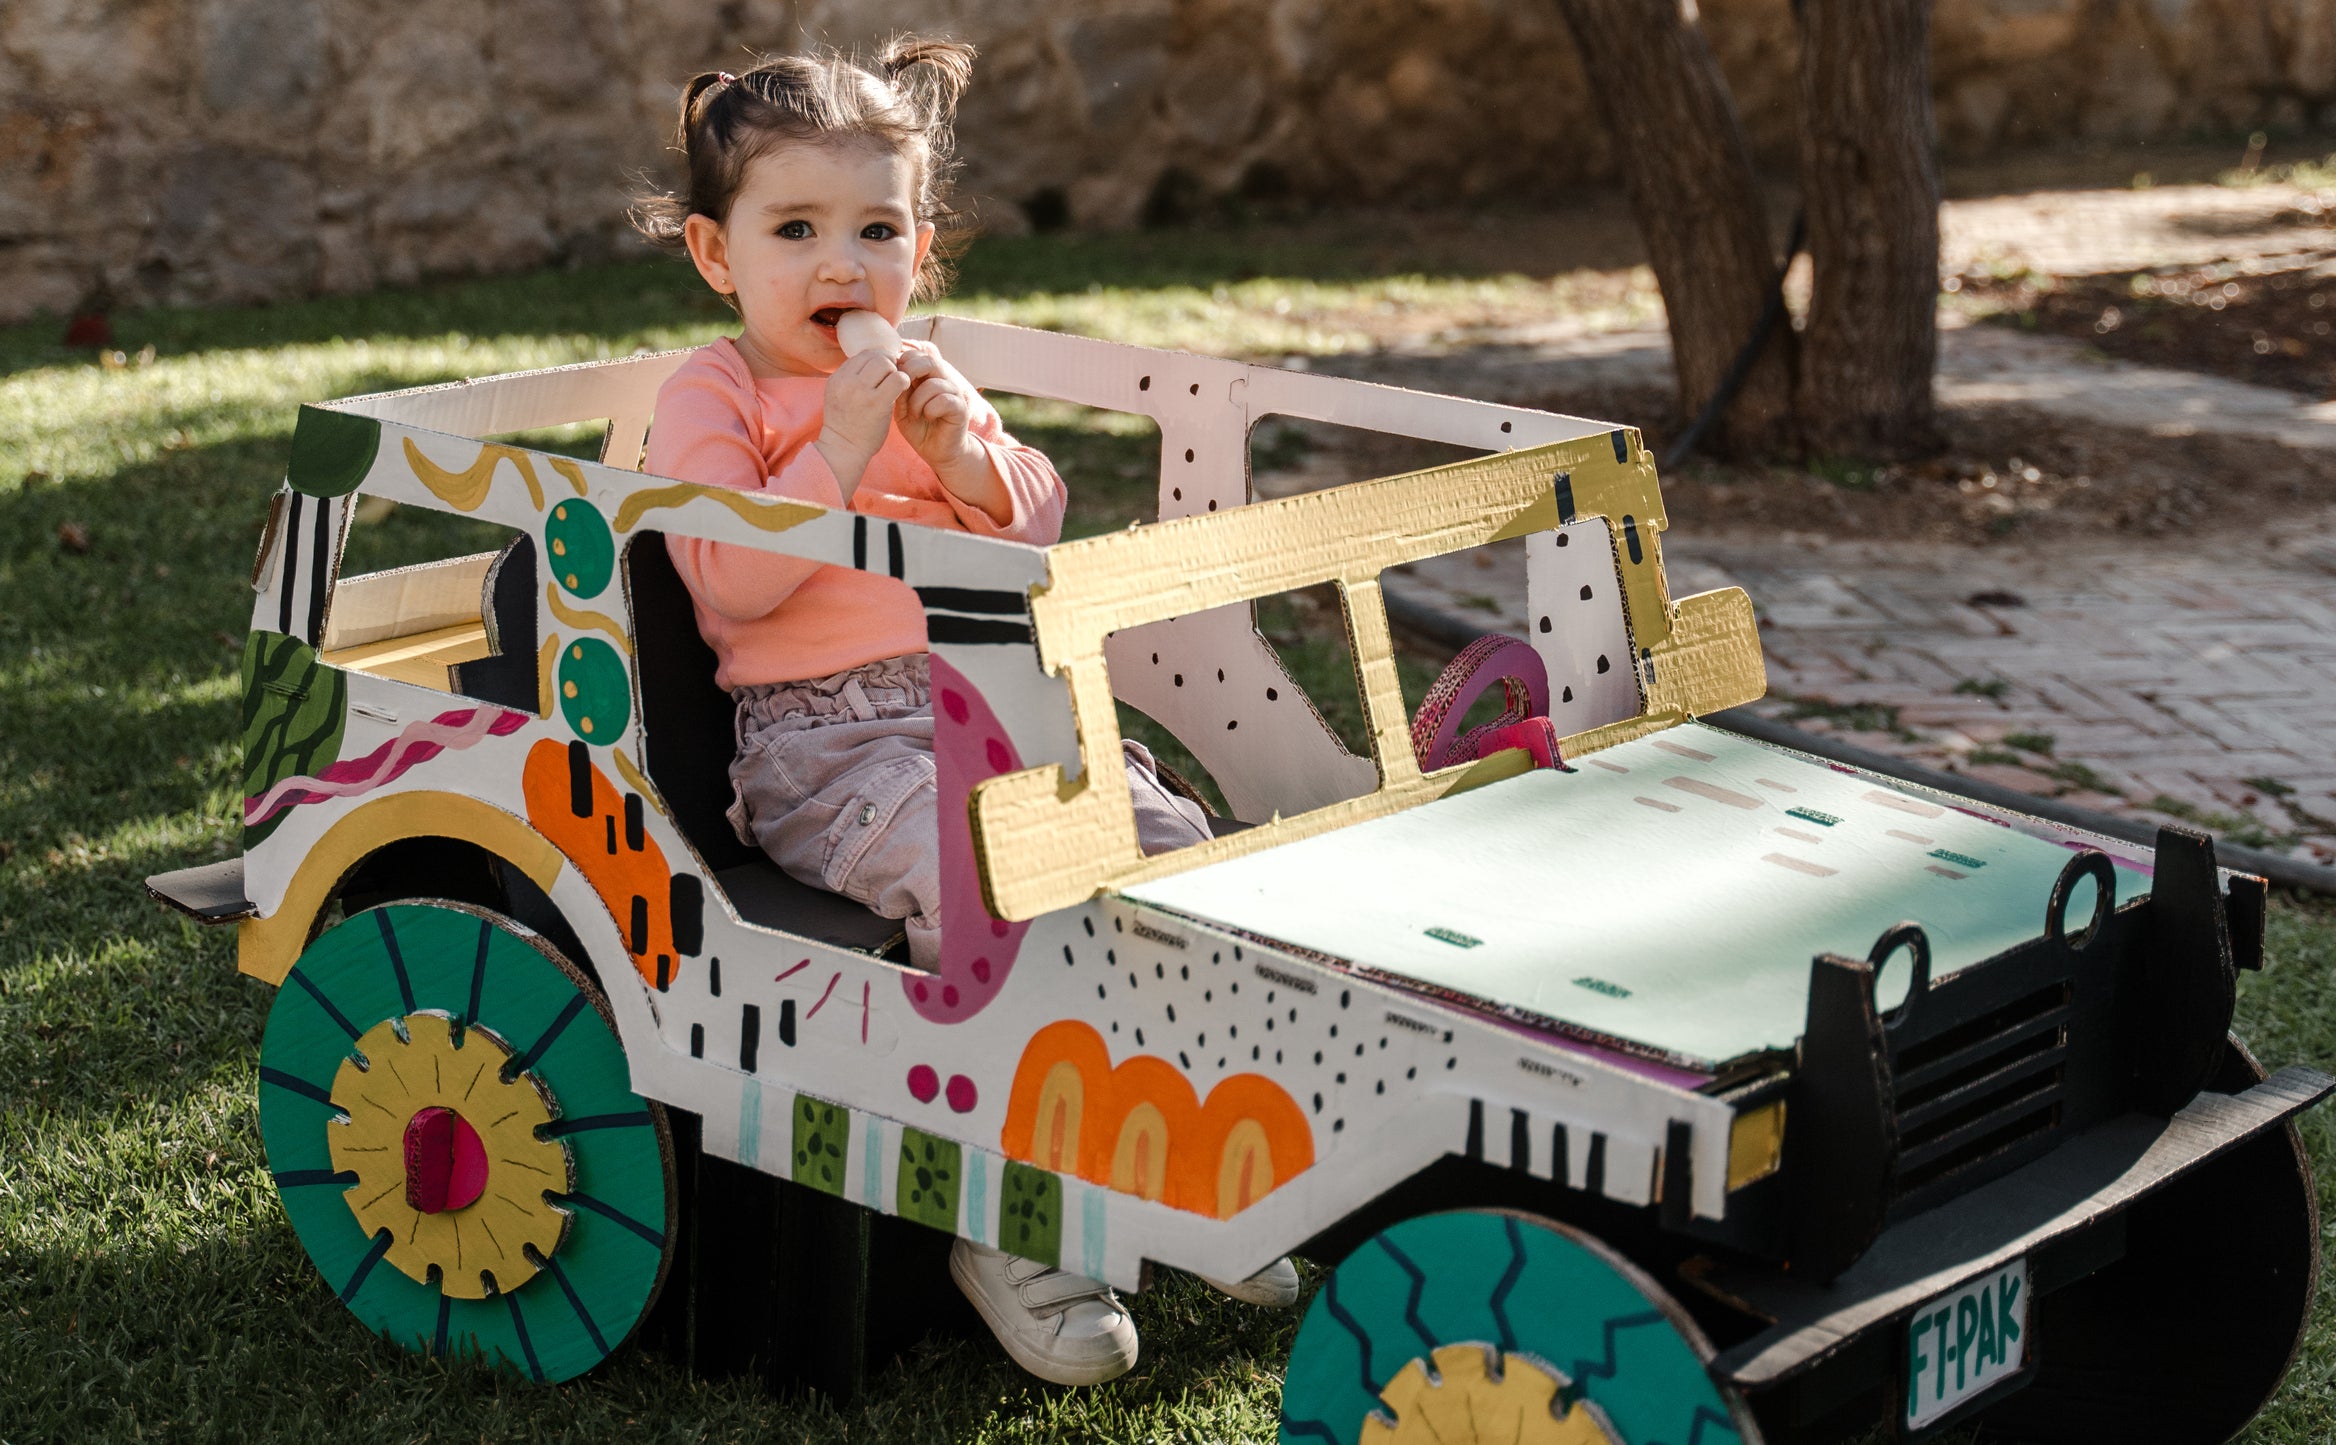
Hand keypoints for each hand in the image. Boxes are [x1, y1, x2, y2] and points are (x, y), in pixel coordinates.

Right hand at [815, 350, 909, 499]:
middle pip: (875, 355)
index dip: (879, 359)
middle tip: (894, 377)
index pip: (863, 354)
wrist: (844, 449)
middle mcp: (847, 381)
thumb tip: (876, 361)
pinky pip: (898, 379)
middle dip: (889, 363)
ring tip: (897, 386)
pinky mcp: (877, 403)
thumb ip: (852, 379)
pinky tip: (902, 391)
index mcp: (837, 378)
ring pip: (887, 363)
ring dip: (896, 372)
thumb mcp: (839, 396)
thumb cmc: (847, 425)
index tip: (885, 372)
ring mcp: (861, 391)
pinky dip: (904, 381)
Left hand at [895, 342, 1010, 522]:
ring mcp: (954, 393)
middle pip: (929, 360)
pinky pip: (944, 400)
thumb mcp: (902, 407)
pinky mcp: (960, 408)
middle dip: (910, 372)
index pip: (917, 355)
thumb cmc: (919, 428)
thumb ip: (898, 390)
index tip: (893, 380)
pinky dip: (931, 409)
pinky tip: (928, 417)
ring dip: (918, 400)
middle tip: (902, 390)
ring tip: (914, 413)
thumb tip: (890, 371)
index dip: (903, 363)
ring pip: (935, 383)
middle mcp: (943, 380)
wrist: (937, 451)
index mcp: (928, 377)